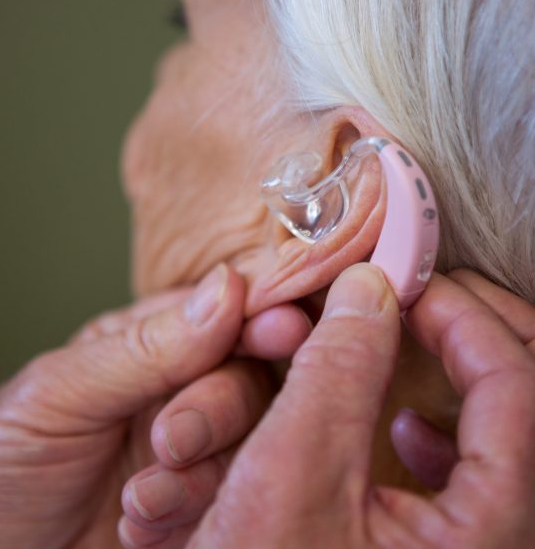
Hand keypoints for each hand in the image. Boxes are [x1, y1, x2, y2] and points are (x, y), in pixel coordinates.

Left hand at [0, 264, 310, 548]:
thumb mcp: (60, 394)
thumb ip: (147, 346)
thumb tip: (226, 287)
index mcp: (152, 345)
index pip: (225, 315)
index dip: (259, 315)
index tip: (281, 325)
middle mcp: (180, 391)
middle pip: (247, 380)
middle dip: (218, 409)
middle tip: (173, 438)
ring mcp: (193, 452)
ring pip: (247, 444)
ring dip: (198, 474)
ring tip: (140, 498)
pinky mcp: (198, 507)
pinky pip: (230, 500)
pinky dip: (190, 514)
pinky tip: (139, 526)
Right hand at [118, 264, 534, 547]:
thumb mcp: (291, 473)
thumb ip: (336, 370)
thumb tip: (367, 286)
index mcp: (491, 536)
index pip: (516, 385)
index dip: (461, 314)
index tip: (405, 280)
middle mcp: (502, 541)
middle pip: (527, 400)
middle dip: (478, 330)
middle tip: (423, 293)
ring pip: (507, 434)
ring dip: (469, 372)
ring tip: (420, 342)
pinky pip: (478, 477)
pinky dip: (447, 433)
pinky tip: (406, 428)